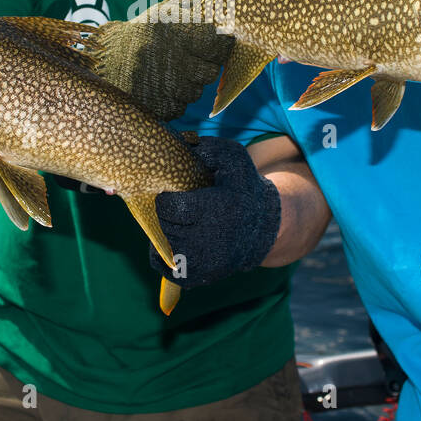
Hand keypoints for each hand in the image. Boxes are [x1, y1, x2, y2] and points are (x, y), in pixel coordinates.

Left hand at [151, 137, 280, 287]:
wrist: (261, 230)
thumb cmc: (242, 188)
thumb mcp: (233, 159)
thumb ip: (207, 148)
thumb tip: (179, 142)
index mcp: (218, 209)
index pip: (169, 207)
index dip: (168, 198)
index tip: (176, 194)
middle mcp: (208, 241)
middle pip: (164, 225)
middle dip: (167, 213)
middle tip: (181, 208)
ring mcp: (201, 263)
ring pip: (160, 244)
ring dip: (165, 231)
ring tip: (183, 222)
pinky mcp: (194, 277)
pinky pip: (160, 264)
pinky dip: (162, 252)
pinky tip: (178, 238)